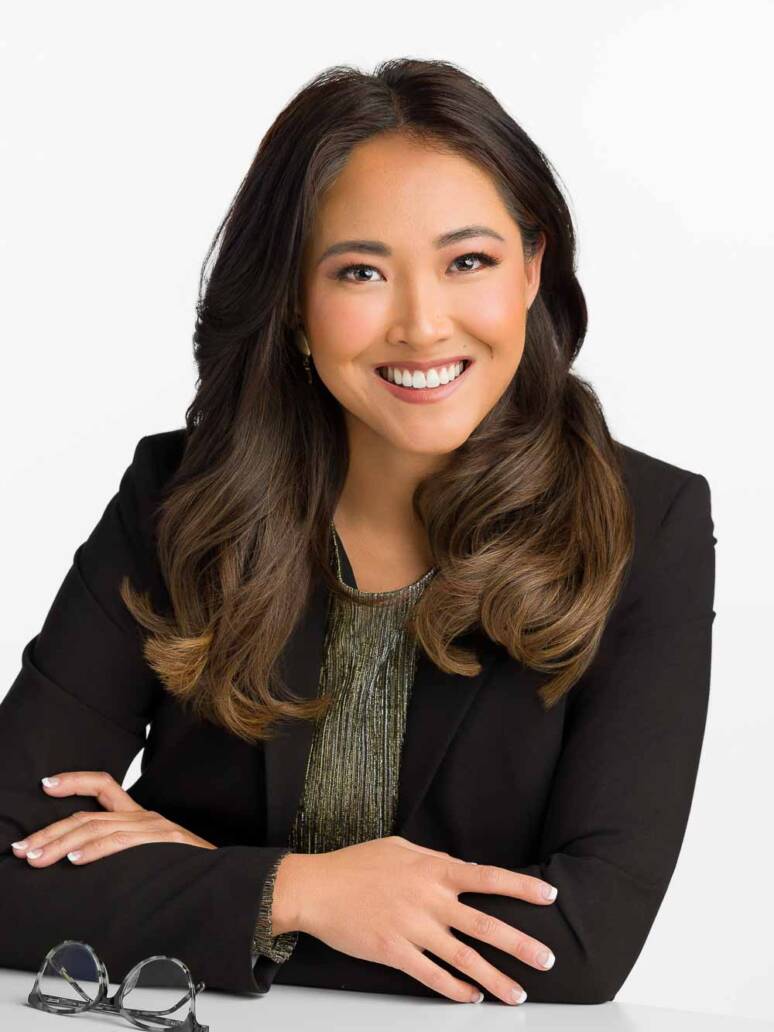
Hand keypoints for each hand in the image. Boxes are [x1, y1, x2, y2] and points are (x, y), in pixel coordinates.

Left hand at [10, 770, 216, 866]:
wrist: (228, 876)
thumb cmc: (187, 870)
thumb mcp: (152, 856)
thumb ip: (123, 853)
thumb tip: (82, 864)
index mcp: (139, 816)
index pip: (103, 785)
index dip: (73, 781)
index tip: (46, 785)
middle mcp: (144, 816)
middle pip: (87, 815)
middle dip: (50, 832)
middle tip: (23, 848)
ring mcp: (153, 827)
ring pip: (97, 828)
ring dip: (61, 844)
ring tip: (37, 857)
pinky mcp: (163, 842)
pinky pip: (121, 842)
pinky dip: (95, 850)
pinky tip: (75, 859)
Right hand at [292, 835, 556, 1005]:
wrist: (317, 888)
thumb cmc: (357, 864)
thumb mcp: (400, 848)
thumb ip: (433, 859)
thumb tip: (458, 868)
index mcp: (433, 869)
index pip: (487, 877)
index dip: (520, 889)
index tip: (548, 897)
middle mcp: (429, 900)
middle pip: (485, 926)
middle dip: (520, 945)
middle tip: (548, 959)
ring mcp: (413, 929)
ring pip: (464, 959)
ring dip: (495, 979)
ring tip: (518, 994)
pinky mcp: (394, 952)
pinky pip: (432, 977)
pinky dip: (455, 990)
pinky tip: (471, 998)